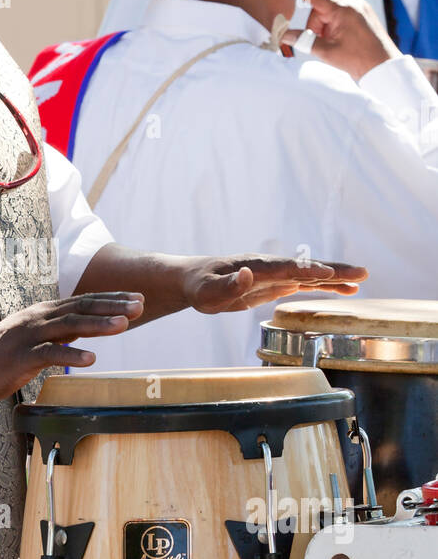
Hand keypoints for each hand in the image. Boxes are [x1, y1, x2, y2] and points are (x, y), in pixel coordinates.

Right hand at [0, 292, 143, 401]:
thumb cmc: (1, 354)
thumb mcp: (34, 338)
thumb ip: (58, 331)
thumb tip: (84, 328)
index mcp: (44, 313)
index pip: (83, 301)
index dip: (111, 299)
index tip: (138, 298)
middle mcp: (39, 319)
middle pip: (81, 308)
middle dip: (113, 306)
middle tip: (140, 305)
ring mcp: (29, 336)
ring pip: (68, 326)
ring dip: (97, 325)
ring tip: (124, 325)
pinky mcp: (20, 357)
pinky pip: (49, 354)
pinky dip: (71, 355)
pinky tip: (91, 359)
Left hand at [183, 255, 367, 315]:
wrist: (195, 280)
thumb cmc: (200, 287)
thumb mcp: (208, 292)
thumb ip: (228, 285)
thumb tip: (247, 274)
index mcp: (255, 266)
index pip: (286, 268)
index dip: (307, 271)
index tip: (329, 274)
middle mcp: (270, 267)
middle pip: (307, 267)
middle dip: (334, 271)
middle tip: (362, 273)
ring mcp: (276, 274)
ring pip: (311, 274)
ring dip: (337, 277)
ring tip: (362, 280)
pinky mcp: (277, 283)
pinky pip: (306, 283)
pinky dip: (326, 285)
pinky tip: (345, 290)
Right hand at [279, 0, 400, 78]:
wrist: (384, 68)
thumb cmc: (358, 60)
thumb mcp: (327, 52)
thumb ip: (304, 41)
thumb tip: (283, 35)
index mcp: (344, 10)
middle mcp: (353, 4)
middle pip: (320, 12)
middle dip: (316, 28)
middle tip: (325, 46)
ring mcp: (360, 8)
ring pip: (330, 15)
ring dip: (326, 30)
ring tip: (337, 46)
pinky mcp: (363, 14)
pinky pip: (341, 17)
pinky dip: (335, 29)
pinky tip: (343, 42)